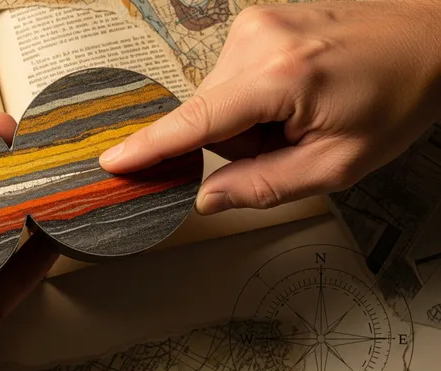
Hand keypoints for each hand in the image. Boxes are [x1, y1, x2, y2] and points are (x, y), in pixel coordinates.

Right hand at [99, 0, 440, 214]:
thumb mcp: (338, 163)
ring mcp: (256, 23)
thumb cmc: (398, 95)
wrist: (430, 37)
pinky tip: (294, 93)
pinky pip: (232, 76)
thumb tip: (207, 197)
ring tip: (301, 111)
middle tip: (293, 139)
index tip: (113, 161)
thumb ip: (265, 185)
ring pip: (219, 97)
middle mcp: (258, 39)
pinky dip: (255, 97)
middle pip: (208, 114)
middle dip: (240, 141)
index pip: (196, 120)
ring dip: (249, 119)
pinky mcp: (258, 20)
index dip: (150, 146)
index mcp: (280, 76)